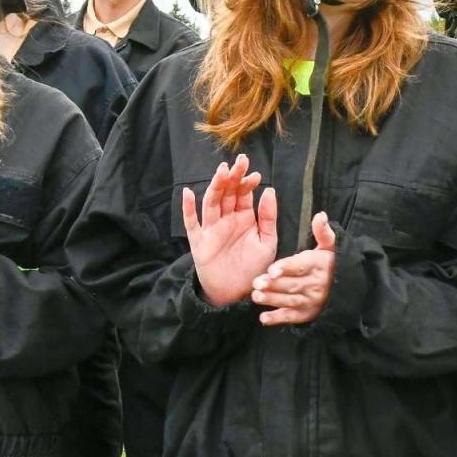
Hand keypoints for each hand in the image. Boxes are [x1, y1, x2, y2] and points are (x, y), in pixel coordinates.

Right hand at [182, 154, 278, 306]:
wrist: (236, 294)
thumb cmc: (254, 268)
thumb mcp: (267, 243)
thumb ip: (268, 218)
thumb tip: (269, 190)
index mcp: (245, 218)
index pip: (244, 194)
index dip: (248, 183)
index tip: (255, 175)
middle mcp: (227, 219)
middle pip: (228, 193)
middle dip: (233, 177)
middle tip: (240, 162)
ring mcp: (212, 229)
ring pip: (212, 202)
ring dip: (216, 186)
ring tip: (222, 171)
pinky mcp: (199, 241)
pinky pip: (191, 223)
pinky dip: (188, 208)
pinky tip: (187, 193)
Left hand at [253, 212, 336, 325]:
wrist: (347, 288)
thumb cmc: (330, 263)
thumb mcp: (330, 246)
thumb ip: (323, 232)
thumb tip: (320, 215)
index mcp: (318, 265)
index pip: (301, 266)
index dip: (286, 268)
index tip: (272, 270)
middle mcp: (316, 285)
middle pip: (292, 285)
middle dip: (273, 284)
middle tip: (256, 282)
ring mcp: (311, 301)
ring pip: (290, 301)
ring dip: (272, 300)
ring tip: (256, 296)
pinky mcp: (306, 314)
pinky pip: (291, 317)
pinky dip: (278, 319)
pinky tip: (264, 318)